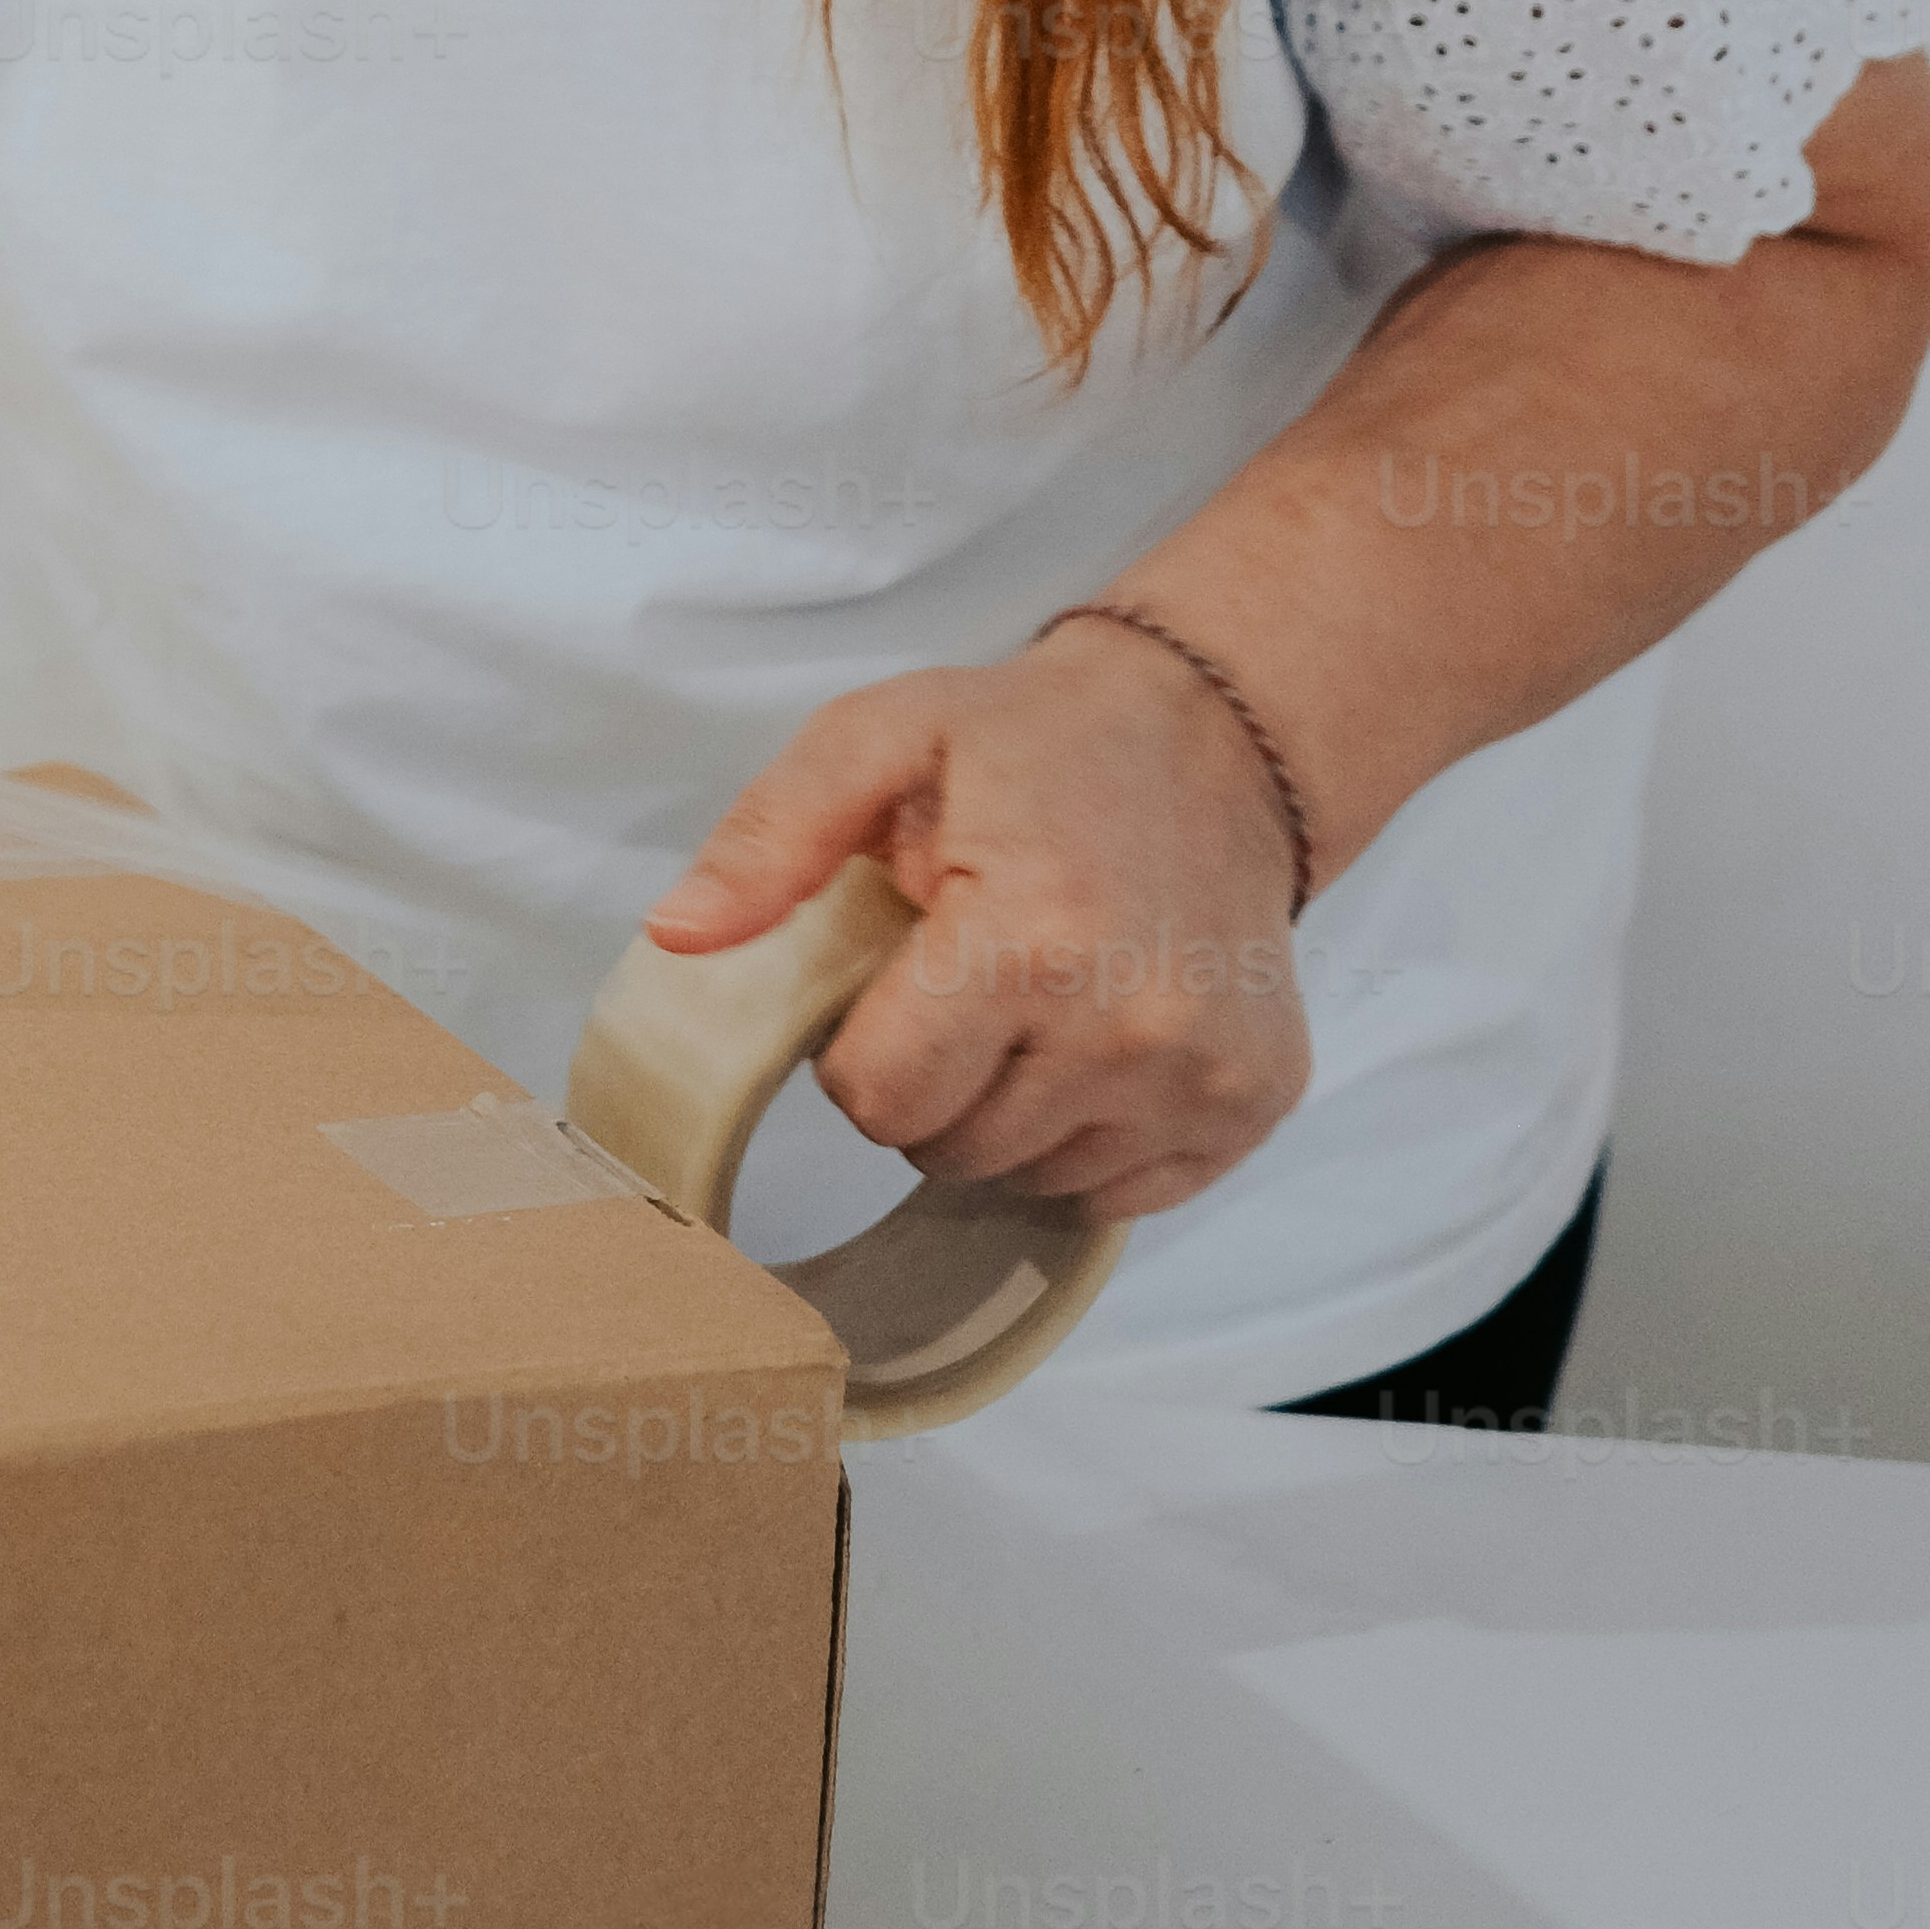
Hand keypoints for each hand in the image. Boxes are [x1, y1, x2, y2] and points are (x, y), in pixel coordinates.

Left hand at [645, 615, 1315, 1217]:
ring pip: (1033, 1183)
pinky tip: (1096, 1039)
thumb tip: (675, 937)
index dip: (856, 1053)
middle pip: (952, 1152)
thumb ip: (770, 840)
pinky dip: (1087, 1138)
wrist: (1214, 735)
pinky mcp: (1254, 1104)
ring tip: (1033, 1003)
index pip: (881, 1101)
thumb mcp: (880, 741)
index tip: (890, 983)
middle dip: (930, 1084)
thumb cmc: (1036, 743)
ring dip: (1007, 1114)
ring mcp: (1203, 1077)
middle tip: (962, 983)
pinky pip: (1120, 1194)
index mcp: (1027, 940)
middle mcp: (1128, 1028)